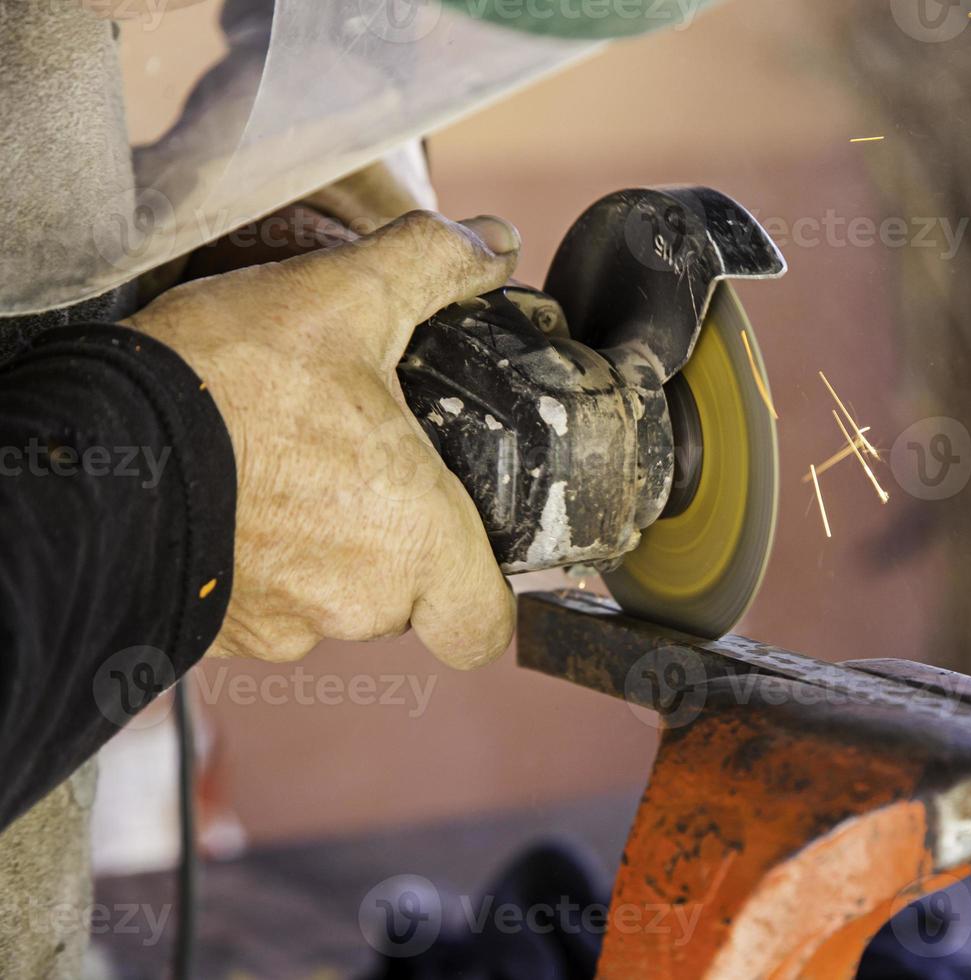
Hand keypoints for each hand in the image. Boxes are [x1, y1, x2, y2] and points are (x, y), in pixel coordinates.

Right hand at [125, 211, 521, 668]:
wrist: (92, 446)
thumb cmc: (227, 384)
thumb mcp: (345, 296)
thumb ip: (434, 265)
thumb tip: (494, 243)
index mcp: (415, 540)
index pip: (484, 624)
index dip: (486, 588)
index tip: (473, 541)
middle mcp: (358, 601)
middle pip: (411, 598)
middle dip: (399, 537)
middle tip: (367, 463)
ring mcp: (284, 623)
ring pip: (337, 598)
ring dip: (329, 546)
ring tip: (294, 466)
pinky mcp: (223, 629)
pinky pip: (269, 606)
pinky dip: (265, 560)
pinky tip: (243, 494)